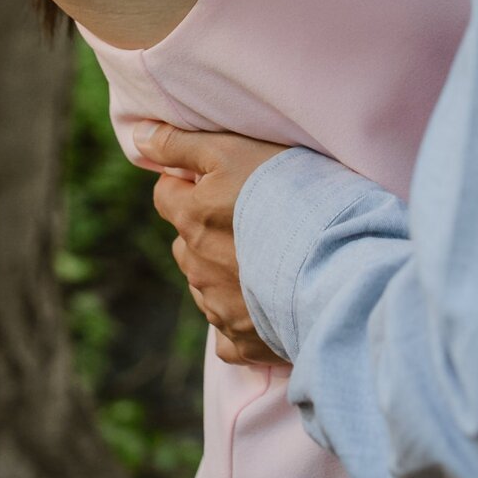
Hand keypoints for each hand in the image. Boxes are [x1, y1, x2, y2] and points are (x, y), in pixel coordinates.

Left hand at [135, 121, 289, 368]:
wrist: (338, 263)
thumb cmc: (293, 197)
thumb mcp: (237, 152)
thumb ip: (184, 145)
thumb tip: (139, 137)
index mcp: (192, 219)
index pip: (167, 195)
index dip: (190, 182)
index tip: (224, 179)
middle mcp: (196, 266)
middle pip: (187, 241)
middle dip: (208, 230)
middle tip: (257, 218)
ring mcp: (218, 308)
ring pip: (206, 285)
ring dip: (225, 271)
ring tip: (271, 257)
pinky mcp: (243, 340)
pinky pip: (228, 331)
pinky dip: (242, 317)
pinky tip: (270, 302)